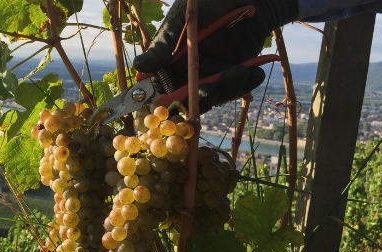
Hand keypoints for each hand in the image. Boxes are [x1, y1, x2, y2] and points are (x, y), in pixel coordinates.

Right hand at [133, 0, 297, 112]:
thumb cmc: (208, 1)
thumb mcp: (182, 20)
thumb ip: (163, 46)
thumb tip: (138, 66)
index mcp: (170, 60)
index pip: (162, 87)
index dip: (165, 99)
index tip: (174, 100)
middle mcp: (189, 70)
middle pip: (189, 99)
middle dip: (201, 98)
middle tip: (211, 89)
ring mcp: (212, 72)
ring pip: (215, 96)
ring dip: (227, 89)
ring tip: (240, 70)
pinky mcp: (234, 71)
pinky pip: (238, 88)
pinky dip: (247, 84)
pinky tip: (255, 71)